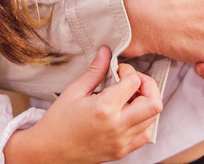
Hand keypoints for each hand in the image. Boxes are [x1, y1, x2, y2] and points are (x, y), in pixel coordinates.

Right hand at [5, 47, 161, 163]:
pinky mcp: (121, 152)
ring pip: (152, 119)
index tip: (119, 71)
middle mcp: (117, 127)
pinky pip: (144, 135)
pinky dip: (144, 122)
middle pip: (154, 103)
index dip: (129, 71)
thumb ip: (95, 71)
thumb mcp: (74, 91)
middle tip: (133, 81)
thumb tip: (106, 52)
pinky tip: (130, 114)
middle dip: (148, 85)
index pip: (133, 82)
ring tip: (129, 97)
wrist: (49, 151)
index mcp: (105, 109)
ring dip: (146, 103)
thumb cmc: (58, 121)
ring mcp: (121, 142)